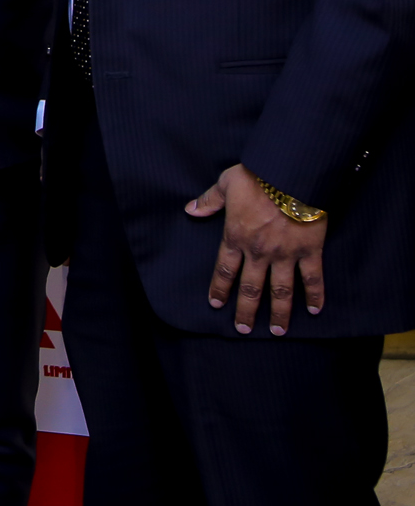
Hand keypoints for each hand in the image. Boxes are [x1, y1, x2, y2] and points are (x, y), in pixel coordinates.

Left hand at [187, 163, 326, 335]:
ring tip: (277, 331)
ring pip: (281, 291)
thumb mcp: (225, 184)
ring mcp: (285, 254)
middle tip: (242, 329)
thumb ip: (209, 200)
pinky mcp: (310, 251)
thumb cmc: (256, 177)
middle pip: (250, 287)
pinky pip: (313, 278)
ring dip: (278, 313)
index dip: (220, 288)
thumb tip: (190, 209)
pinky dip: (315, 295)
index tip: (216, 304)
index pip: (225, 270)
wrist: (291, 174)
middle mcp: (259, 251)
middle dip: (245, 310)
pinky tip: (314, 311)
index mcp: (236, 236)